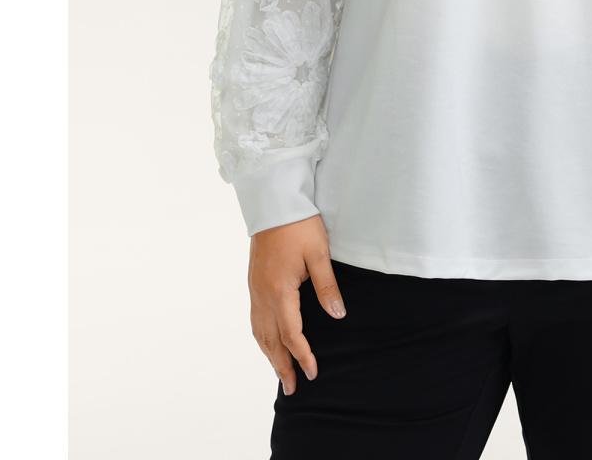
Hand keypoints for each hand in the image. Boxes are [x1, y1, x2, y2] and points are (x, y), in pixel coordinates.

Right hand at [248, 214, 346, 394]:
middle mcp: (263, 295)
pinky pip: (255, 319)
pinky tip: (268, 342)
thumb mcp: (319, 253)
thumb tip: (337, 315)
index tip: (313, 373)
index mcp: (280, 290)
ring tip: (279, 372)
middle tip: (291, 388)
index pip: (292, 334)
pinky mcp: (254, 282)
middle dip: (281, 365)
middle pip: (271, 340)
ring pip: (259, 332)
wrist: (273, 202)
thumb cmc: (299, 225)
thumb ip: (327, 286)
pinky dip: (261, 337)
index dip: (303, 355)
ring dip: (269, 355)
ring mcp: (255, 289)